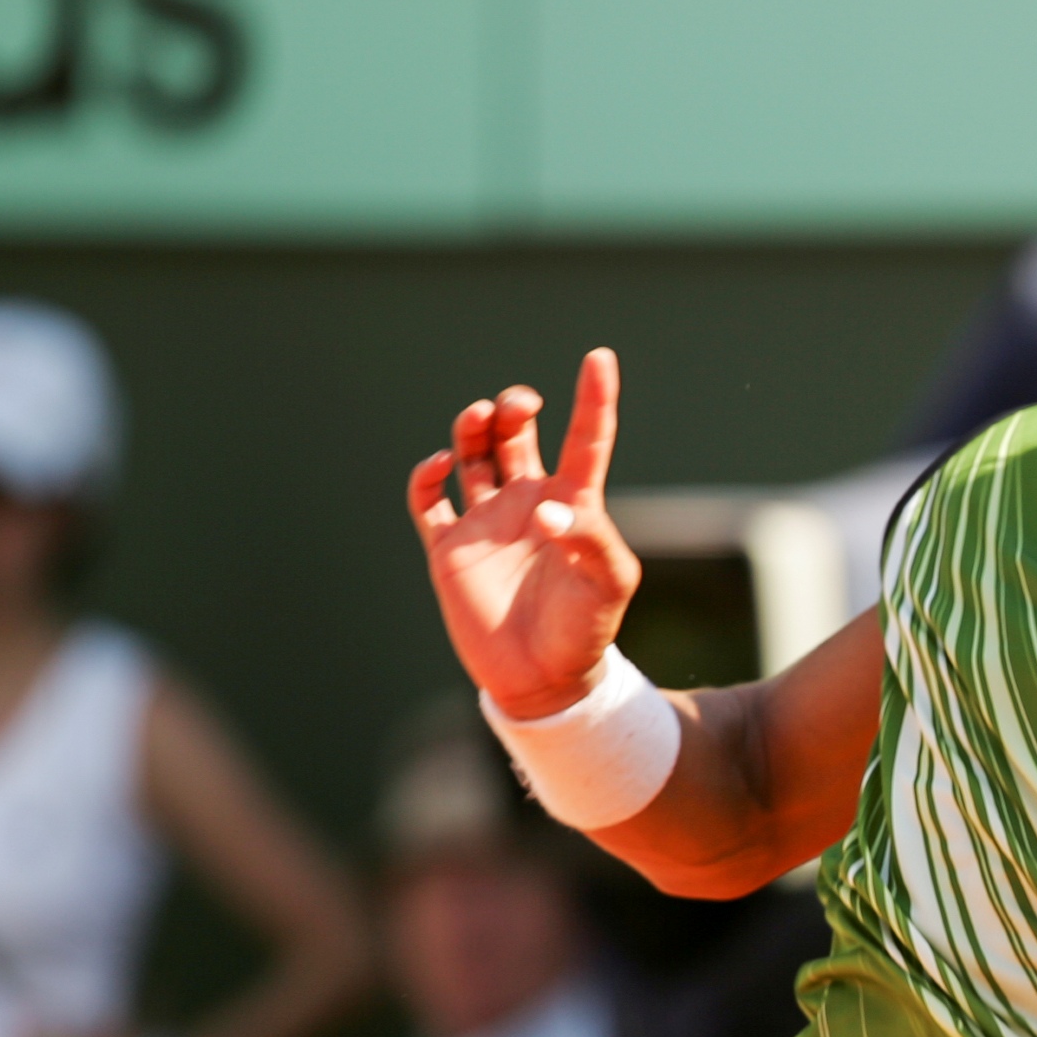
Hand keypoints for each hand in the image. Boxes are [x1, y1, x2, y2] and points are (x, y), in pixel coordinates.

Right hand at [404, 348, 639, 719]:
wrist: (544, 679)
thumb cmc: (587, 629)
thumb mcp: (609, 583)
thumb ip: (590, 538)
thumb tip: (549, 510)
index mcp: (573, 503)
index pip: (586, 439)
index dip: (594, 398)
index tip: (599, 356)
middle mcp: (528, 502)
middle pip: (516, 432)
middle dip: (513, 406)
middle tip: (518, 406)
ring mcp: (487, 521)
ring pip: (472, 453)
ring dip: (472, 426)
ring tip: (479, 420)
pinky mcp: (450, 547)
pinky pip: (427, 498)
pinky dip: (426, 474)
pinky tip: (440, 467)